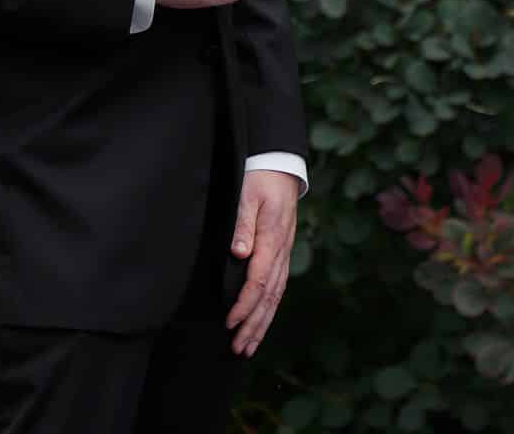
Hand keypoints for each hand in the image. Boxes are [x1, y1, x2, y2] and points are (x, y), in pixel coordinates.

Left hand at [226, 168, 299, 356]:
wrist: (282, 165)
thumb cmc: (260, 178)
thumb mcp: (247, 194)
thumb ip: (243, 224)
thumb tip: (239, 253)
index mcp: (272, 238)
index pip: (259, 280)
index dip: (244, 304)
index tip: (229, 322)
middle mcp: (281, 250)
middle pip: (269, 295)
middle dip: (254, 324)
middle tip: (238, 349)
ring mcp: (284, 252)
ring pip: (276, 294)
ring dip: (263, 322)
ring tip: (249, 346)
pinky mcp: (283, 251)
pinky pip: (278, 286)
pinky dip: (270, 308)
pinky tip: (262, 320)